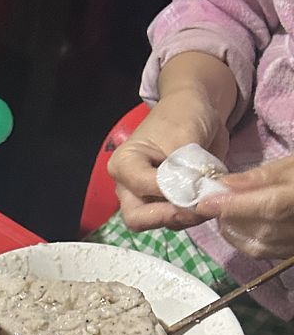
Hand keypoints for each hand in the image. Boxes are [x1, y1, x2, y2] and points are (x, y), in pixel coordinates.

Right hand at [109, 90, 228, 231]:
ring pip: (159, 222)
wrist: (195, 112)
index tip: (198, 185)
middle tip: (200, 205)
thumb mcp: (184, 137)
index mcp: (124, 164)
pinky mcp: (164, 205)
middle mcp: (128, 186)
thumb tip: (192, 196)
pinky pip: (175, 220)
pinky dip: (193, 214)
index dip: (170, 192)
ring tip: (210, 197)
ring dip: (187, 216)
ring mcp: (145, 198)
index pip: (141, 188)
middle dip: (171, 215)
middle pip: (138, 218)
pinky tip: (208, 198)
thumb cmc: (183, 116)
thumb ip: (184, 168)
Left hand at [195, 154, 293, 258]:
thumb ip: (262, 176)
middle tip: (212, 202)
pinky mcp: (292, 250)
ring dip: (234, 231)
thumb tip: (226, 184)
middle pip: (263, 230)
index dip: (235, 205)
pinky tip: (236, 226)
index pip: (270, 206)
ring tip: (223, 212)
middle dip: (231, 218)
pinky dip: (244, 240)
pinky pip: (265, 252)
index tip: (205, 202)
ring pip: (261, 246)